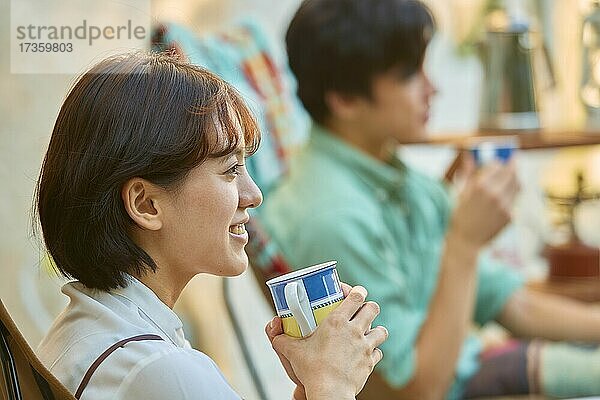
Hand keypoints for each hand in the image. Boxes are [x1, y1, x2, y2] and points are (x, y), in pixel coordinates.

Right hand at [265, 284, 387, 399]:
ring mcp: (365, 346)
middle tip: (360, 312)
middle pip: (373, 308)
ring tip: (367, 332)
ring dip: (375, 330)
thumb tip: (274, 334)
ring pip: (381, 330)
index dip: (357, 291)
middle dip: (369, 307)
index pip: (356, 296)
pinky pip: (378, 352)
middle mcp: (354, 331)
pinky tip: (365, 353)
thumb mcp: (292, 352)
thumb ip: (281, 340)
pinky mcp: (370, 362)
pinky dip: (374, 351)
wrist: (330, 392)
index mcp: (337, 322)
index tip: (353, 292)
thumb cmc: (312, 371)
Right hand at [449, 156, 519, 248]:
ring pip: (518, 185)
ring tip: (508, 179)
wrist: (466, 241)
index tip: (497, 162)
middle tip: (511, 163)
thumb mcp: (461, 193)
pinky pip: (514, 199)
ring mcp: (505, 205)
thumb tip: (469, 156)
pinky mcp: (510, 215)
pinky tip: (501, 199)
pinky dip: (510, 195)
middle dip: (511, 166)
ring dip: (514, 179)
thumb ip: (468, 173)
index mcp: (480, 186)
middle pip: (512, 172)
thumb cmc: (460, 216)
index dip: (497, 162)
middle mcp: (495, 194)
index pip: (497, 165)